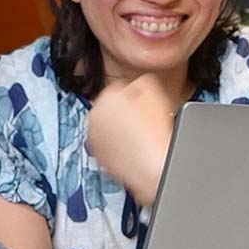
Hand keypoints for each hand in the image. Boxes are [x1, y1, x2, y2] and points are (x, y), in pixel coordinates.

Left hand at [85, 73, 178, 206]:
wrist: (153, 167)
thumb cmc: (154, 133)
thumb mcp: (153, 91)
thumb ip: (140, 82)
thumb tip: (136, 84)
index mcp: (104, 98)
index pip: (117, 90)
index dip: (135, 97)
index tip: (143, 105)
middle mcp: (94, 118)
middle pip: (111, 109)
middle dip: (125, 113)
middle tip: (144, 121)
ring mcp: (94, 140)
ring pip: (110, 129)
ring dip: (121, 130)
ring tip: (141, 136)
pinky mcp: (99, 159)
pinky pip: (110, 147)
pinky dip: (120, 148)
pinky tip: (136, 149)